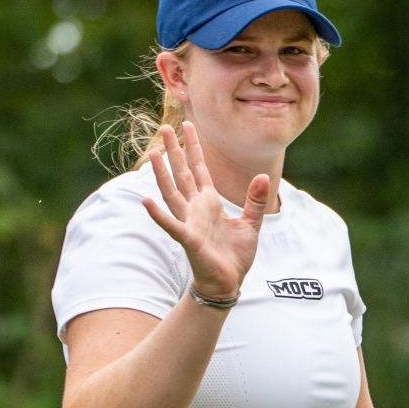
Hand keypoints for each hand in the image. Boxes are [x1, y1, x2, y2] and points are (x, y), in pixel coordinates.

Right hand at [139, 122, 266, 299]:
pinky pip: (171, 225)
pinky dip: (158, 215)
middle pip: (182, 174)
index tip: (188, 125)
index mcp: (209, 202)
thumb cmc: (235, 255)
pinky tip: (145, 201)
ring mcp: (190, 222)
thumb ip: (255, 200)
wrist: (228, 282)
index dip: (193, 147)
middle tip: (164, 126)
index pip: (199, 168)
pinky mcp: (189, 239)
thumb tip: (263, 176)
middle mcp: (196, 208)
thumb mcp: (251, 223)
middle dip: (175, 151)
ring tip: (152, 154)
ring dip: (162, 174)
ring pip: (172, 193)